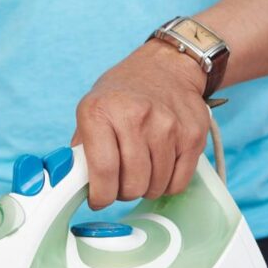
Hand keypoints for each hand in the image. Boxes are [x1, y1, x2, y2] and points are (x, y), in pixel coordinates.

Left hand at [73, 40, 209, 209]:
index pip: (103, 170)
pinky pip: (178, 181)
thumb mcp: (90, 108)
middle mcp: (135, 117)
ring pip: (156, 185)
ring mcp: (168, 126)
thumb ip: (82, 147)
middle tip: (118, 185)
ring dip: (144, 189)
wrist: (165, 67)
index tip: (98, 200)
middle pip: (132, 182)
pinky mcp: (193, 135)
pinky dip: (166, 185)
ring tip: (138, 173)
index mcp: (100, 112)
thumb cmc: (121, 93)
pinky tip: (158, 170)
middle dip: (122, 193)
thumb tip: (74, 182)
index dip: (100, 195)